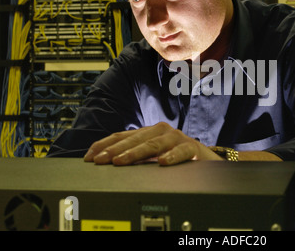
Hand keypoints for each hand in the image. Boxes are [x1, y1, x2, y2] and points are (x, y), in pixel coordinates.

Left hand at [83, 122, 223, 165]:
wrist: (205, 158)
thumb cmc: (175, 156)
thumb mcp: (152, 155)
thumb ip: (135, 155)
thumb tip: (107, 161)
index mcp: (148, 132)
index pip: (122, 136)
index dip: (104, 145)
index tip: (89, 157)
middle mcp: (160, 131)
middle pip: (134, 139)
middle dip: (115, 150)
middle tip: (101, 160)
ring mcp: (176, 138)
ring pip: (153, 144)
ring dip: (136, 153)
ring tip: (122, 161)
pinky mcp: (191, 147)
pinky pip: (181, 151)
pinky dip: (171, 156)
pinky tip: (162, 162)